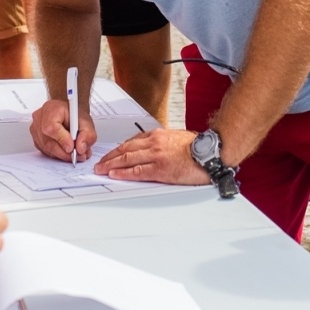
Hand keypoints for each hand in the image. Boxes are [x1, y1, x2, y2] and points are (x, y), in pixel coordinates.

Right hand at [29, 97, 96, 161]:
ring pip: (47, 149)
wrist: (69, 115)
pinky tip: (67, 151)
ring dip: (62, 154)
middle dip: (64, 152)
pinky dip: (58, 154)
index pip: (51, 126)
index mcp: (51, 109)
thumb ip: (88, 135)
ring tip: (76, 153)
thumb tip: (81, 148)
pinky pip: (46, 152)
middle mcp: (39, 119)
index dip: (61, 139)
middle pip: (48, 141)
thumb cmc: (74, 115)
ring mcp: (36, 130)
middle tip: (78, 155)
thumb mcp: (87, 122)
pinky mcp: (36, 140)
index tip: (72, 147)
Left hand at [93, 128, 210, 184]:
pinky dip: (123, 173)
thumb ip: (163, 143)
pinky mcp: (160, 169)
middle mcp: (154, 143)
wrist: (209, 153)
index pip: (132, 141)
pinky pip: (137, 171)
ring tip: (102, 169)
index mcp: (158, 135)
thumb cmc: (197, 148)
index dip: (119, 149)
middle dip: (110, 157)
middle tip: (100, 163)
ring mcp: (156, 156)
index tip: (111, 154)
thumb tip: (154, 150)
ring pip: (127, 159)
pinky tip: (115, 174)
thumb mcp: (177, 138)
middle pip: (125, 149)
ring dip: (111, 165)